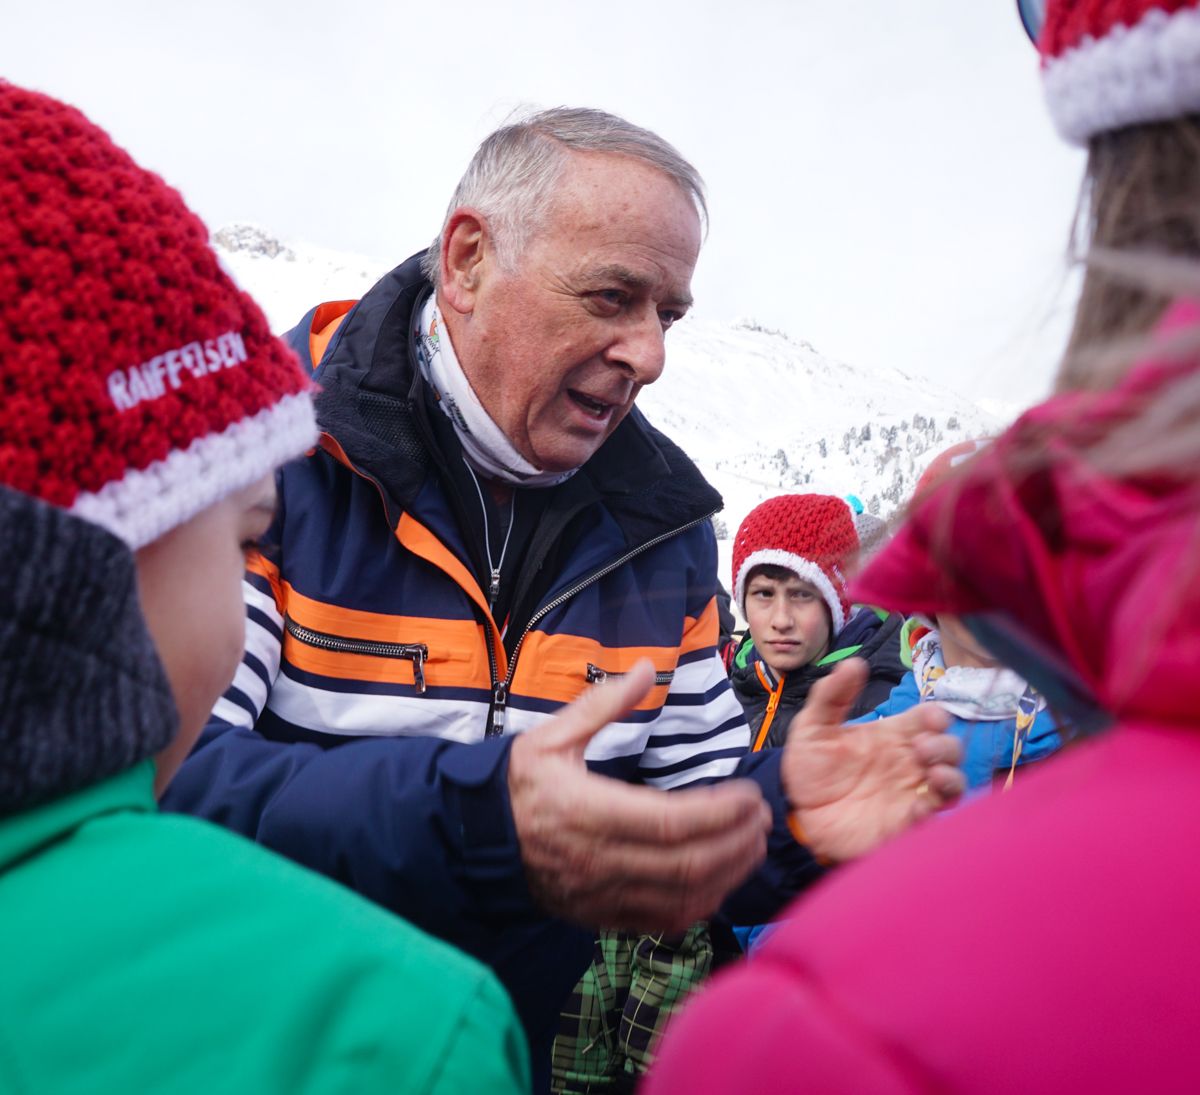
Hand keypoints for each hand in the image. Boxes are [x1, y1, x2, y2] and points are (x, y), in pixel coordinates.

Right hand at [508, 660, 771, 931]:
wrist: (479, 840)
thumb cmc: (519, 784)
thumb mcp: (551, 735)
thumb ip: (602, 703)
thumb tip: (647, 668)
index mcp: (588, 812)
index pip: (670, 822)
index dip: (719, 812)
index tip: (749, 795)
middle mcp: (599, 860)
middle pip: (687, 863)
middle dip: (737, 843)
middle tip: (764, 818)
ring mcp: (603, 894)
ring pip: (682, 898)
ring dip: (729, 874)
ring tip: (754, 845)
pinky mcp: (604, 915)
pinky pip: (663, 920)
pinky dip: (702, 904)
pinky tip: (722, 880)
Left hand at [781, 659, 963, 862]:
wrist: (797, 812)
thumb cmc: (810, 768)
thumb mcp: (812, 728)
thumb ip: (830, 696)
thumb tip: (853, 664)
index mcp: (892, 735)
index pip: (929, 719)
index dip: (936, 716)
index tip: (930, 719)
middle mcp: (909, 763)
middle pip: (949, 749)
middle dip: (945, 745)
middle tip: (921, 749)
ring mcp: (910, 793)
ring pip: (953, 783)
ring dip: (952, 777)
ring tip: (934, 774)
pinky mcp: (905, 824)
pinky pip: (934, 819)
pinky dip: (933, 811)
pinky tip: (918, 808)